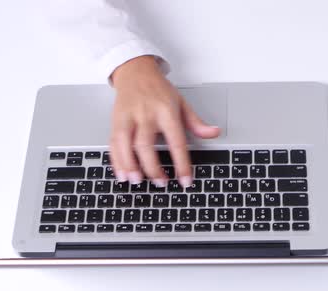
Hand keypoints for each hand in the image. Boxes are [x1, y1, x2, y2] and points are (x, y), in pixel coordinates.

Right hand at [109, 55, 219, 187]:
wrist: (135, 71)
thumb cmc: (159, 90)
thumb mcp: (182, 103)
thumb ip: (197, 122)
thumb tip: (214, 133)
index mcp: (166, 111)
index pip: (176, 141)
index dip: (182, 163)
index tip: (186, 180)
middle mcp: (145, 114)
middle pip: (145, 145)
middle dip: (152, 167)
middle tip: (161, 183)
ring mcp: (128, 118)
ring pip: (124, 144)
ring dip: (129, 165)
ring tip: (136, 181)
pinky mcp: (115, 121)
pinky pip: (113, 143)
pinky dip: (116, 160)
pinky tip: (122, 173)